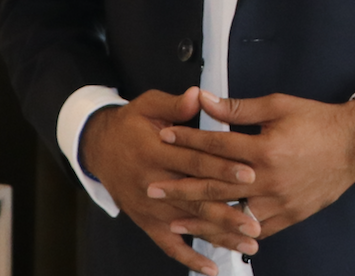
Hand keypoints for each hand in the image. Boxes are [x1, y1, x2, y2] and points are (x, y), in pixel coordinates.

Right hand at [80, 87, 263, 274]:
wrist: (98, 147)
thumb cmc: (129, 124)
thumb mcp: (147, 105)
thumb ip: (174, 104)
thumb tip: (199, 96)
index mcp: (154, 150)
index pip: (193, 161)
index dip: (221, 167)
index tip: (249, 173)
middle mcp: (151, 181)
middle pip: (195, 197)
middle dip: (227, 210)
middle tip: (255, 220)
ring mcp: (148, 206)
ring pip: (188, 223)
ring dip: (219, 236)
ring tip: (248, 244)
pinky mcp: (145, 220)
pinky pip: (168, 244)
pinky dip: (190, 257)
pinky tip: (212, 268)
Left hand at [147, 90, 354, 241]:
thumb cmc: (317, 121)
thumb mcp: (277, 105)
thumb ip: (238, 107)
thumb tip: (204, 99)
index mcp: (264, 149)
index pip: (216, 145)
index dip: (187, 139)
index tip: (163, 137)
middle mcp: (269, 180)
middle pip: (216, 185)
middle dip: (181, 187)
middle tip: (153, 188)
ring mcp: (280, 202)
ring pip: (232, 214)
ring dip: (201, 218)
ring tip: (173, 220)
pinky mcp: (290, 216)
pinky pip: (256, 229)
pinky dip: (233, 233)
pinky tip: (214, 235)